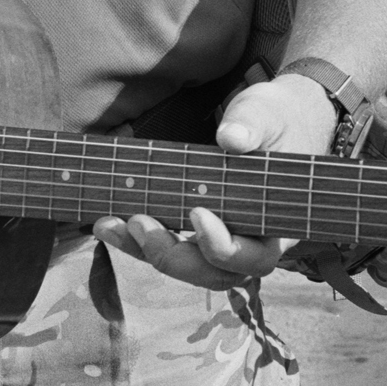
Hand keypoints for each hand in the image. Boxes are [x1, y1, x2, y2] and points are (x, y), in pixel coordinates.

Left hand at [92, 74, 337, 289]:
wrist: (276, 121)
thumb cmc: (278, 117)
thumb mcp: (269, 112)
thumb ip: (254, 123)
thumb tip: (231, 138)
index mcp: (278, 224)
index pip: (255, 257)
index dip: (222, 245)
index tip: (197, 213)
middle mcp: (251, 242)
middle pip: (214, 274)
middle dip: (173, 256)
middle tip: (139, 223)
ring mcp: (222, 239)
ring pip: (187, 266)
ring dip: (146, 252)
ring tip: (110, 225)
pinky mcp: (195, 229)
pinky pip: (170, 245)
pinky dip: (138, 239)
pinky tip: (108, 221)